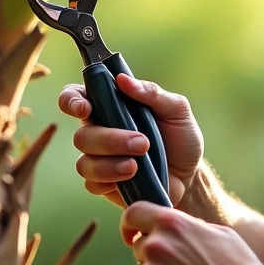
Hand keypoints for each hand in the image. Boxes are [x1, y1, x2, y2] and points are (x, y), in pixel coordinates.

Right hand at [58, 76, 203, 207]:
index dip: (71, 100)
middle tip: (142, 143)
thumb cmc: (181, 137)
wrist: (191, 175)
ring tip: (137, 165)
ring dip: (110, 165)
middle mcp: (99, 130)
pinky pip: (92, 184)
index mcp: (110, 106)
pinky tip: (132, 178)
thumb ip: (152, 93)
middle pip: (81, 135)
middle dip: (110, 140)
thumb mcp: (176, 110)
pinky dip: (111, 181)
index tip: (84, 108)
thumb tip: (123, 80)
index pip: (76, 96)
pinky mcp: (104, 184)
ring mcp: (100, 159)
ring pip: (84, 163)